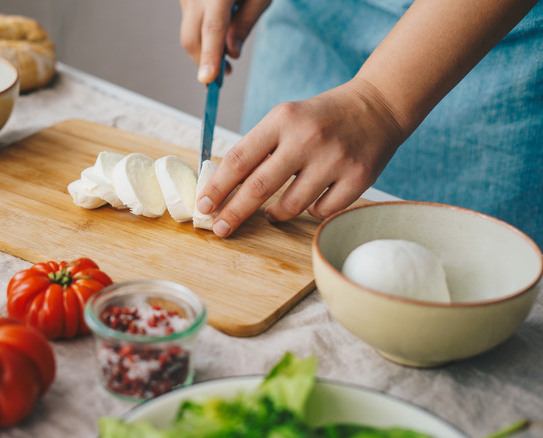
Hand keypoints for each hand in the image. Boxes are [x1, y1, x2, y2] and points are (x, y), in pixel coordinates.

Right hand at [179, 0, 270, 82]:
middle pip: (192, 38)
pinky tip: (218, 31)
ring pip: (189, 33)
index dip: (210, 57)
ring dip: (204, 49)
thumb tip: (231, 54)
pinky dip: (202, 35)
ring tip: (224, 55)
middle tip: (224, 75)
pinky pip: (189, 23)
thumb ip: (245, 25)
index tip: (208, 80)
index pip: (212, 29)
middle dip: (204, 62)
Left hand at [196, 78, 406, 236]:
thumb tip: (222, 187)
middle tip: (219, 229)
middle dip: (233, 213)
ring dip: (274, 215)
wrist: (377, 106)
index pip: (239, 159)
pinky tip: (311, 198)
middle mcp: (307, 138)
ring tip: (270, 213)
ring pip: (290, 206)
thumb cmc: (320, 118)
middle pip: (259, 187)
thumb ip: (258, 149)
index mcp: (282, 120)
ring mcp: (334, 158)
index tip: (202, 206)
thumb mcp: (285, 119)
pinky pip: (321, 210)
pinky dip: (311, 210)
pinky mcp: (358, 177)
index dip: (217, 187)